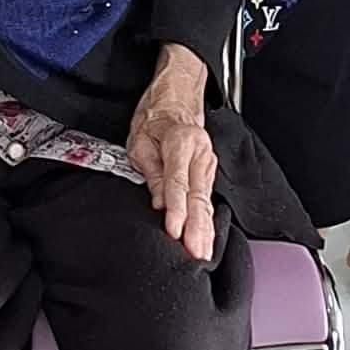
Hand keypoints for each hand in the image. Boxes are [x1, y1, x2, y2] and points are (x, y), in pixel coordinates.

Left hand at [125, 45, 216, 263]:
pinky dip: (208, 221)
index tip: (174, 230)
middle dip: (197, 227)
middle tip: (195, 252)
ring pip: (206, 200)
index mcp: (180, 142)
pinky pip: (208, 199)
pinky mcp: (209, 170)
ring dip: (206, 228)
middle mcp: (200, 153)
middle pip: (198, 196)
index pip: (178, 182)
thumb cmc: (155, 117)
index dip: (176, 209)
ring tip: (203, 253)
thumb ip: (151, 172)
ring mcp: (208, 162)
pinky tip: (208, 239)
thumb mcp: (140, 140)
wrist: (176, 97)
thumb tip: (158, 202)